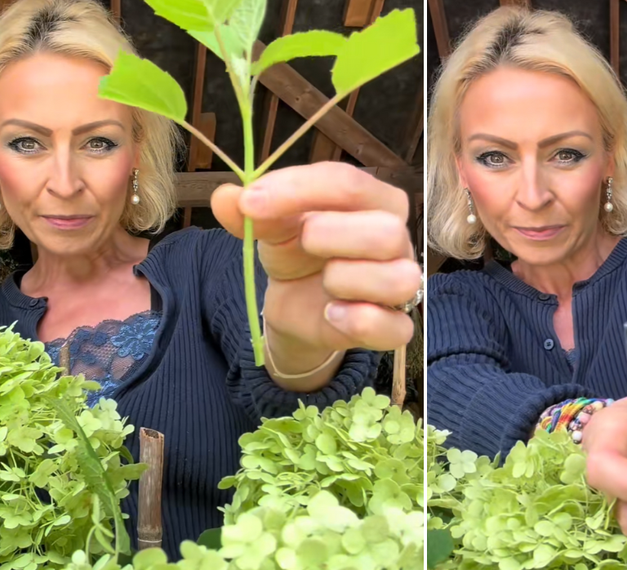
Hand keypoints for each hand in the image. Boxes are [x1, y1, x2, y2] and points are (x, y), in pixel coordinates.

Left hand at [212, 162, 420, 378]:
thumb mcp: (271, 226)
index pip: (351, 184)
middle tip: (303, 241)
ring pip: (399, 280)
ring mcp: (401, 285)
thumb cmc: (297, 252)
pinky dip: (361, 322)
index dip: (300, 189)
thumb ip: (252, 210)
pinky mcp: (394, 327)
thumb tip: (225, 197)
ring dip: (348, 280)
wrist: (296, 303)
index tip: (251, 201)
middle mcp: (398, 240)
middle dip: (334, 235)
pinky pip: (397, 329)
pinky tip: (331, 314)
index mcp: (375, 201)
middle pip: (388, 231)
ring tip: (324, 281)